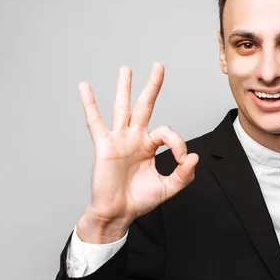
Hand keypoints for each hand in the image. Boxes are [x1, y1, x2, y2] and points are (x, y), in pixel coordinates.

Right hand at [76, 63, 198, 242]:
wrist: (118, 213)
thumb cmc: (139, 201)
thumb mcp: (168, 188)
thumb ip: (184, 174)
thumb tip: (194, 157)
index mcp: (149, 146)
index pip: (167, 132)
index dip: (179, 143)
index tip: (181, 160)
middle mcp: (134, 138)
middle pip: (144, 106)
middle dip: (152, 86)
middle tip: (158, 66)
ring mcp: (119, 140)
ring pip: (123, 108)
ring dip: (124, 87)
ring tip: (126, 69)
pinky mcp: (104, 146)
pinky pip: (95, 122)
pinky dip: (90, 104)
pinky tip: (85, 87)